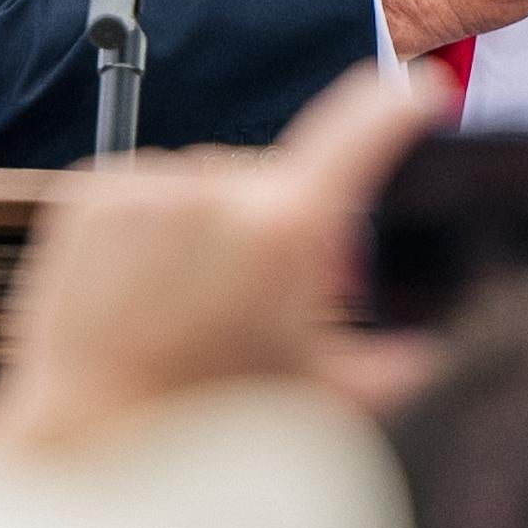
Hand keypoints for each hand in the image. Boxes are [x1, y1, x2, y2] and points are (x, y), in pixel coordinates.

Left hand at [0, 66, 446, 454]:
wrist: (88, 435)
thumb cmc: (212, 426)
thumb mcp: (325, 399)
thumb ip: (401, 369)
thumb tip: (440, 354)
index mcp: (285, 229)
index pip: (361, 129)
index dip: (399, 104)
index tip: (417, 92)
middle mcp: (215, 191)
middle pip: (277, 178)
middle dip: (285, 224)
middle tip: (270, 298)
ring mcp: (147, 188)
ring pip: (209, 181)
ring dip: (217, 224)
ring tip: (198, 304)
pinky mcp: (91, 194)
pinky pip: (150, 187)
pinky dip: (158, 225)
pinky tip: (151, 288)